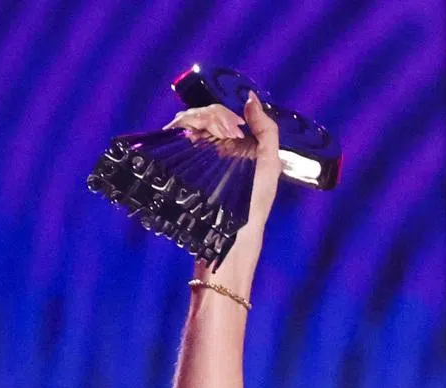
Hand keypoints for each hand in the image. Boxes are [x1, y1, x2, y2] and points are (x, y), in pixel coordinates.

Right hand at [164, 92, 280, 279]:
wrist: (233, 232)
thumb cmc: (254, 203)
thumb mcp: (270, 164)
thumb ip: (267, 129)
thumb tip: (250, 98)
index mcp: (233, 146)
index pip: (222, 115)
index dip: (226, 113)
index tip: (236, 127)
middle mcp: (212, 148)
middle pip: (204, 113)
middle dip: (215, 115)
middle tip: (229, 132)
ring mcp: (195, 154)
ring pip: (189, 120)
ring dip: (202, 118)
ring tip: (216, 135)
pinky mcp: (180, 161)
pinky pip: (175, 132)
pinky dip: (185, 125)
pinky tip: (196, 134)